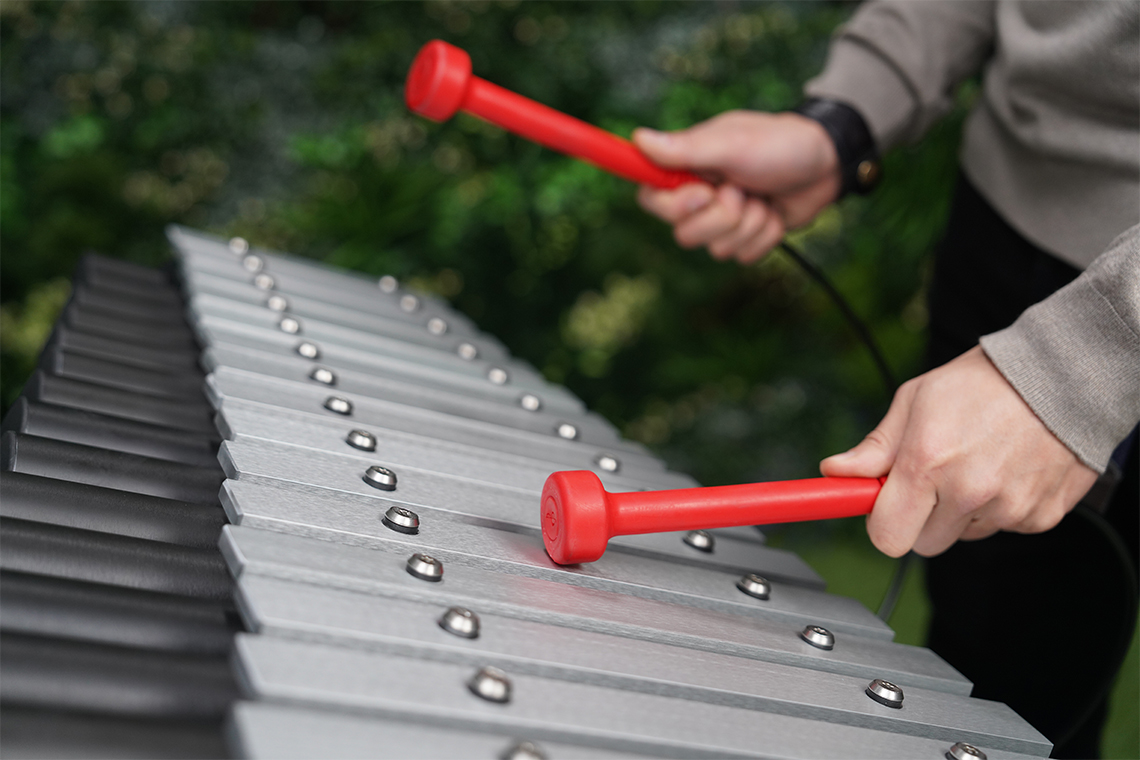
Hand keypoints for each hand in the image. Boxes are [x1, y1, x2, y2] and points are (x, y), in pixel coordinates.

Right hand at [633, 110, 840, 262]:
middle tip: (742, 189)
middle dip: (723, 216)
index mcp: (685, 168)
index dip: (673, 206)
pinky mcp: (744, 237)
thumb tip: (638, 138)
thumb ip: (685, 149)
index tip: (702, 193)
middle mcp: (698, 196)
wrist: (826, 163)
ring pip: (717, 250)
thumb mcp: (731, 144)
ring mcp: (721, 220)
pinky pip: (743, 256)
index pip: (649, 199)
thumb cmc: (778, 145)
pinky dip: (765, 235)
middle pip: (684, 234)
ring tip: (762, 196)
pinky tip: (774, 211)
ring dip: (749, 223)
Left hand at [820, 346, 1098, 556]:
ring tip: (978, 462)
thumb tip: (834, 472)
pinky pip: (1004, 528)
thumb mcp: (915, 400)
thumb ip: (875, 448)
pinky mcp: (1041, 517)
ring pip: (964, 535)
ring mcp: (1008, 508)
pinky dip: (1001, 507)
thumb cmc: (981, 383)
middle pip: (924, 543)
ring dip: (963, 511)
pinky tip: (1008, 469)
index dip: (882, 523)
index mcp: (927, 462)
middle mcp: (968, 491)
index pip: (887, 536)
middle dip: (921, 517)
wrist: (1061, 376)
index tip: (884, 508)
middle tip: (934, 479)